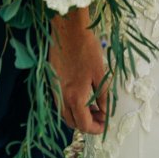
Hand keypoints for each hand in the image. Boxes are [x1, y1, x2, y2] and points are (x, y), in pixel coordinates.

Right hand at [49, 9, 108, 134]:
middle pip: (73, 123)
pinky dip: (71, 105)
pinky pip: (60, 102)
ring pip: (65, 114)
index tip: (106, 124)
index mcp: (75, 97)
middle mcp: (62, 97)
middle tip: (101, 116)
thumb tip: (106, 112)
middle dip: (87, 124)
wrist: (67, 29)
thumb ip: (103, 97)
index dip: (97, 128)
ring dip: (79, 115)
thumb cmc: (87, 48)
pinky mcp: (52, 80)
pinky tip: (82, 94)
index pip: (85, 125)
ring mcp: (55, 89)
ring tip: (93, 106)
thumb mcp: (100, 73)